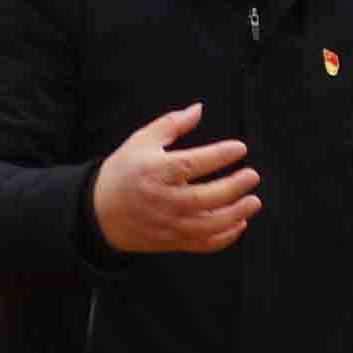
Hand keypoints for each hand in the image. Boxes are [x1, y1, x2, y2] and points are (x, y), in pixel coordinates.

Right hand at [91, 104, 261, 254]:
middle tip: (252, 176)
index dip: (219, 156)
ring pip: (208, 225)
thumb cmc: (123, 172)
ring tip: (253, 201)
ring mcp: (168, 224)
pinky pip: (202, 244)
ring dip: (236, 214)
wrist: (98, 211)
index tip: (240, 148)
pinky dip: (225, 237)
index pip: (192, 164)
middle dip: (234, 187)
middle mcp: (163, 200)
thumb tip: (199, 108)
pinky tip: (238, 223)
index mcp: (155, 172)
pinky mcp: (171, 241)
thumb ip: (172, 124)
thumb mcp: (141, 141)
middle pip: (205, 197)